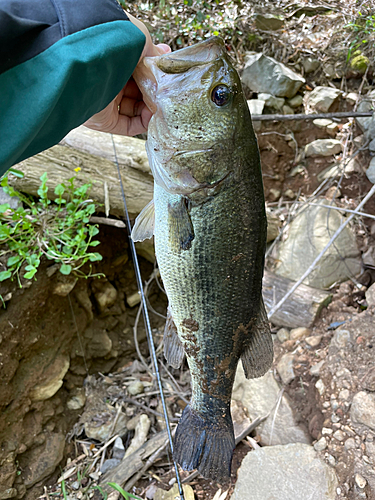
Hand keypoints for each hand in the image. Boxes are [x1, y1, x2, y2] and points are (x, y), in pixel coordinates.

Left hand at [85, 12, 169, 135]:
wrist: (90, 56)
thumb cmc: (114, 42)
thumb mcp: (139, 40)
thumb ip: (153, 52)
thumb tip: (164, 57)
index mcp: (113, 61)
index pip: (138, 71)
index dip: (154, 74)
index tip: (166, 73)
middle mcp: (108, 81)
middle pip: (138, 92)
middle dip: (154, 92)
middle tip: (167, 91)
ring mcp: (106, 101)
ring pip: (135, 110)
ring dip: (152, 108)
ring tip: (162, 102)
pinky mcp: (105, 120)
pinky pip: (128, 126)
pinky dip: (144, 123)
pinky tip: (154, 115)